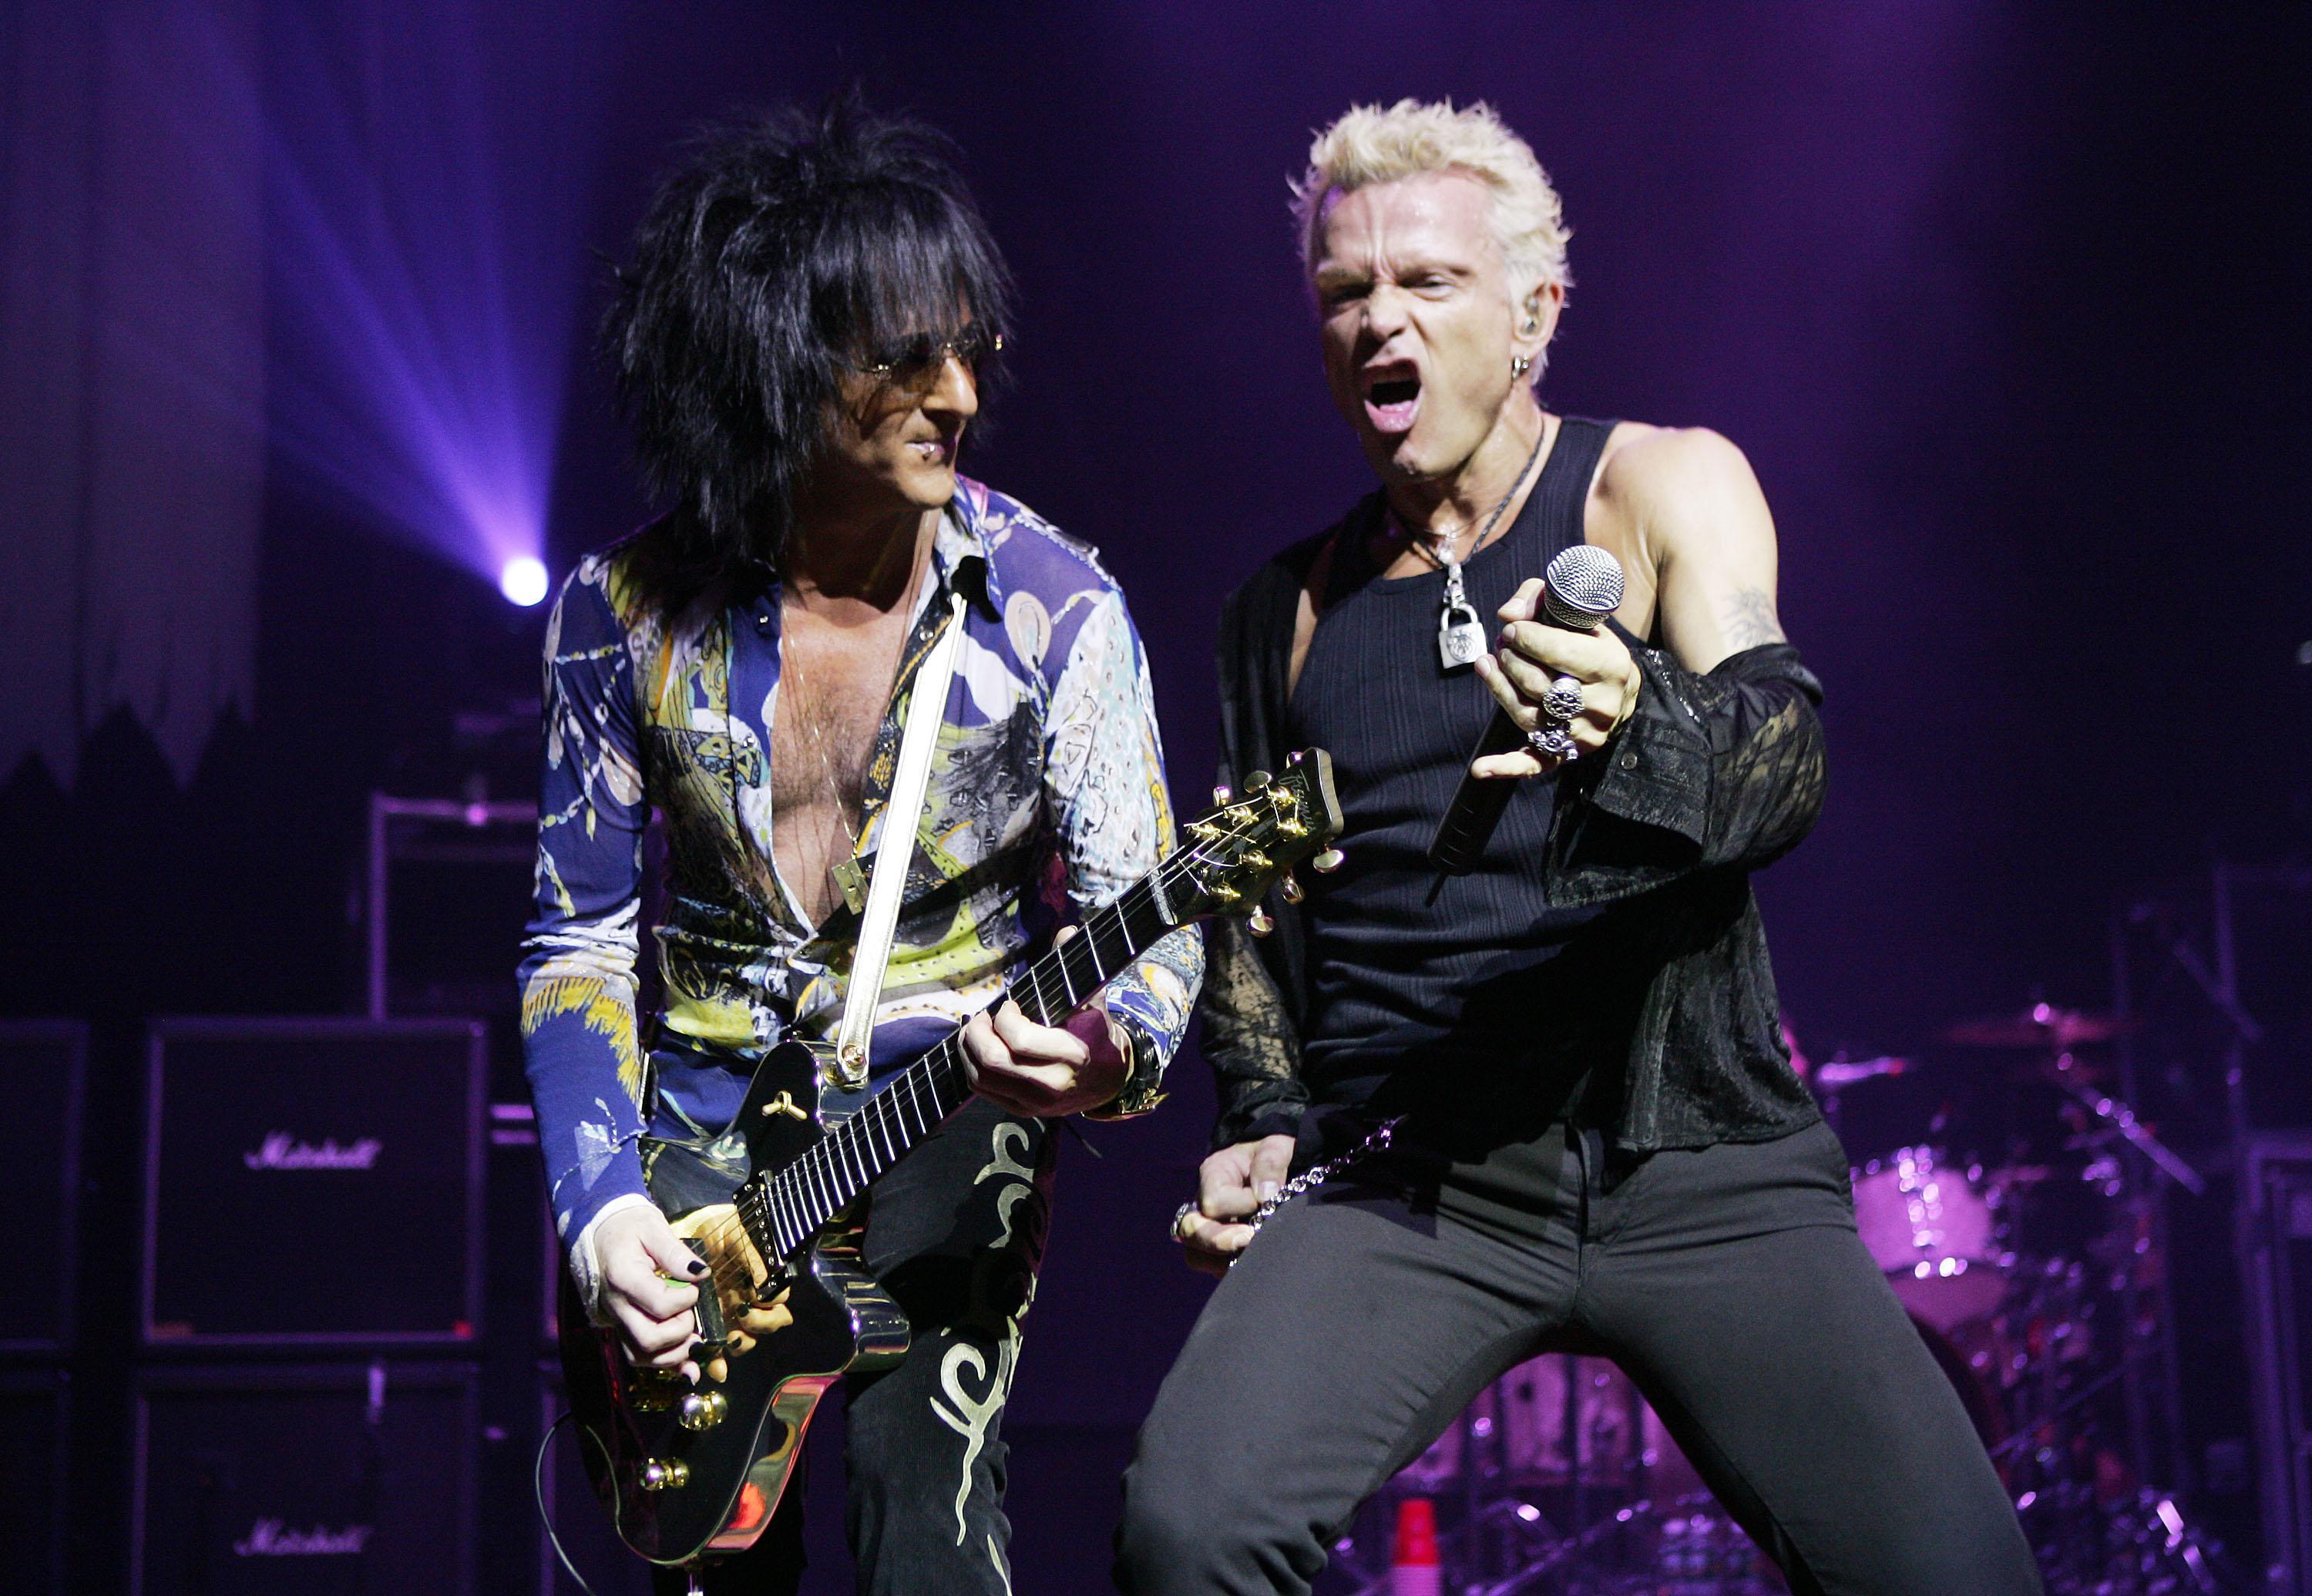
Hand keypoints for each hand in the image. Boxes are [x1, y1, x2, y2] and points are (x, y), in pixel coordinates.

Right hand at [593, 1202, 708, 1380]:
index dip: (686, 1299)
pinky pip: (639, 1356)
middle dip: (681, 1331)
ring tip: (694, 1339)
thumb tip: (701, 1273)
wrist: (601, 1233)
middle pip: (649, 1339)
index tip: (695, 1284)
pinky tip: (687, 1365)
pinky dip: (665, 1363)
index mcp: (624, 1277)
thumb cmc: (628, 1228)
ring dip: (674, 1354)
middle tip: (691, 1311)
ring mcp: (617, 1320)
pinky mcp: (622, 1327)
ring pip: (642, 1356)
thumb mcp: (652, 1228)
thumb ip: (675, 1252)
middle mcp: (617, 1305)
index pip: (659, 1304)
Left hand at [960, 927, 1131, 1116]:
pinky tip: (975, 1048)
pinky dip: (971, 1067)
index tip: (1009, 1005)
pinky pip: (983, 1091)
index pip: (1019, 1039)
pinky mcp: (1023, 1112)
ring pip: (982, 1079)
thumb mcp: (1092, 999)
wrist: (1109, 1078)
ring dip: (968, 1050)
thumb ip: (1074, 967)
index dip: (1004, 1017)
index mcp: (1072, 1054)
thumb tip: (1066, 931)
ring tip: (973, 1029)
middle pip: (993, 1061)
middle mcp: (1053, 1085)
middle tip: (979, 1017)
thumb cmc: (1095, 1031)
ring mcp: (1036, 1103)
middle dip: (977, 1033)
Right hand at [1173, 1134, 1294, 1275]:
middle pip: (1191, 1232)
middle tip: (1250, 1240)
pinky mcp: (1218, 1249)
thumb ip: (1270, 1162)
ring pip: (1196, 1256)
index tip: (1266, 1200)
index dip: (1240, 1205)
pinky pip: (1215, 1268)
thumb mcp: (1276, 1147)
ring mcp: (1208, 1228)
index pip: (1214, 1200)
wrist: (1277, 1166)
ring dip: (1223, 1260)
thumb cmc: (1273, 1154)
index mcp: (1213, 1174)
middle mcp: (1203, 1203)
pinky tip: (1255, 1261)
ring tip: (1252, 1255)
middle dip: (1221, 1242)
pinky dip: (1233, 1269)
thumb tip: (1265, 1194)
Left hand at [1470, 576, 1642, 778]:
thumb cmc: (1591, 646)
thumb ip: (1541, 601)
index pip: (1562, 653)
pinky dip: (1506, 767)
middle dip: (1511, 661)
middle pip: (1540, 686)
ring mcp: (1583, 734)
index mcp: (1611, 667)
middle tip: (1501, 645)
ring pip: (1528, 716)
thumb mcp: (1577, 616)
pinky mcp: (1567, 754)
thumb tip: (1507, 614)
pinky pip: (1536, 764)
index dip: (1528, 638)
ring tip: (1486, 665)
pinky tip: (1480, 768)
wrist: (1621, 692)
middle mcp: (1601, 705)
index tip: (1511, 629)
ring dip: (1499, 689)